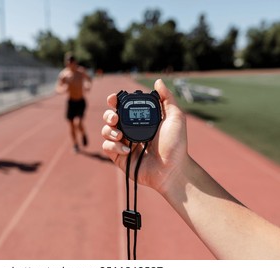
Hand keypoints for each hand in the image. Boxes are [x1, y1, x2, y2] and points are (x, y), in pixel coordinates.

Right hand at [101, 79, 187, 193]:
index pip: (123, 107)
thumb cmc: (176, 146)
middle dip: (109, 115)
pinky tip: (126, 150)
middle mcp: (131, 131)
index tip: (114, 99)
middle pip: (110, 118)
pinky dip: (113, 146)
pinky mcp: (119, 158)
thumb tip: (158, 82)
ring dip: (109, 130)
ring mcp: (124, 144)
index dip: (115, 101)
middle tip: (115, 118)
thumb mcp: (175, 118)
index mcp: (141, 120)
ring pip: (106, 131)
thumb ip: (167, 98)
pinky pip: (107, 147)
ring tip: (120, 135)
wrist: (172, 170)